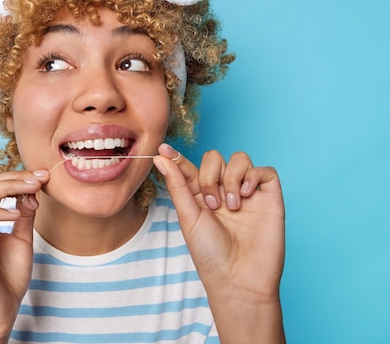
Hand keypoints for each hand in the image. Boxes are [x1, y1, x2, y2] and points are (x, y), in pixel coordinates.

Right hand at [0, 169, 48, 342]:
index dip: (17, 177)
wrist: (2, 311)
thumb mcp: (23, 240)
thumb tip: (32, 192)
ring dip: (4, 187)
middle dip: (12, 177)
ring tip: (29, 189)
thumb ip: (25, 216)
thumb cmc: (9, 277)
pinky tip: (16, 213)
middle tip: (38, 177)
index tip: (42, 175)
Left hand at [153, 144, 284, 342]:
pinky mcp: (269, 198)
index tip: (163, 149)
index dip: (176, 157)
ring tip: (232, 206)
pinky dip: (254, 176)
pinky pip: (265, 171)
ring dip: (232, 177)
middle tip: (212, 204)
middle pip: (215, 158)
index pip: (189, 167)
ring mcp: (247, 193)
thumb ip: (177, 185)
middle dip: (210, 175)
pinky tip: (246, 196)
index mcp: (200, 195)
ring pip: (240, 159)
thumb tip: (160, 157)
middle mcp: (223, 191)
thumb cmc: (210, 254)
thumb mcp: (188, 217)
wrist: (239, 279)